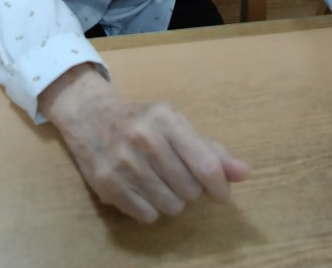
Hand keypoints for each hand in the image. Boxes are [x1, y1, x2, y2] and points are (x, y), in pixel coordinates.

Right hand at [39, 64, 247, 222]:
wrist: (89, 115)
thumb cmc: (140, 120)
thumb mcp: (174, 123)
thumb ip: (209, 149)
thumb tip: (243, 173)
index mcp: (166, 119)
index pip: (206, 165)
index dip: (219, 186)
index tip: (219, 193)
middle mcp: (144, 139)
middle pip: (190, 190)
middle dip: (190, 189)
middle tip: (176, 175)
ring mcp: (124, 163)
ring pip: (171, 206)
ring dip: (171, 200)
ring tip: (159, 181)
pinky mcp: (108, 185)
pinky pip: (148, 216)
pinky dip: (150, 208)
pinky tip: (141, 188)